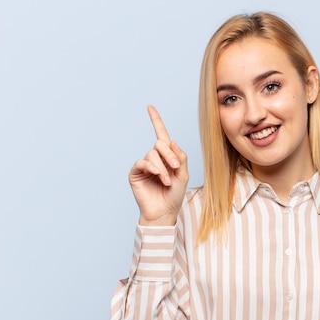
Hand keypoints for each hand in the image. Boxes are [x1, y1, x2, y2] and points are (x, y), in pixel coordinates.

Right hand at [129, 105, 188, 225]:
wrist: (164, 212)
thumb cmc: (174, 195)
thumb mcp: (183, 174)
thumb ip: (180, 157)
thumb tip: (171, 140)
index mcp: (166, 157)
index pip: (161, 135)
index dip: (156, 121)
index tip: (150, 107)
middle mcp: (154, 158)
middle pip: (160, 144)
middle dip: (170, 154)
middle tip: (176, 168)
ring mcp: (144, 166)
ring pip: (152, 154)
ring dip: (162, 167)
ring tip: (166, 180)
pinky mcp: (136, 173)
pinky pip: (142, 162)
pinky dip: (152, 167)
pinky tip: (157, 175)